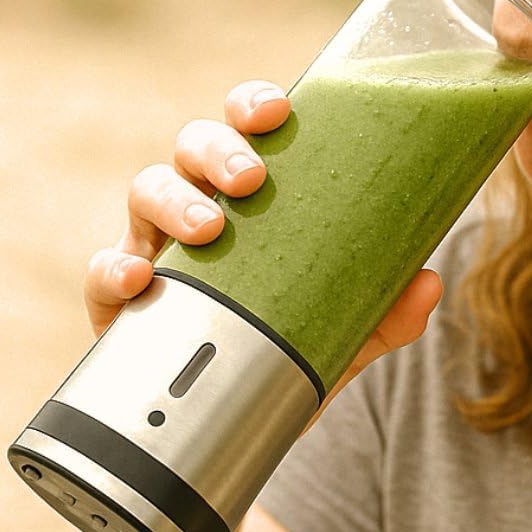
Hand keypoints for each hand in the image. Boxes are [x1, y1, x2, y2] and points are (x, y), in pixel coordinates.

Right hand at [83, 79, 443, 422]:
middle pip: (193, 146)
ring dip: (174, 198)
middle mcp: (202, 207)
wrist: (241, 426)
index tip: (277, 111)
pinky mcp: (120, 301)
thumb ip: (387, 312)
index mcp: (255, 198)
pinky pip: (104, 271)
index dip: (254, 106)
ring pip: (145, 190)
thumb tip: (428, 283)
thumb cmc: (291, 350)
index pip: (248, 129)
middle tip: (252, 178)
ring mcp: (156, 249)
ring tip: (210, 227)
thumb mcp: (348, 333)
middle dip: (219, 150)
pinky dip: (113, 268)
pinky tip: (140, 279)